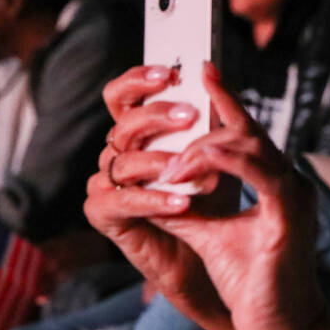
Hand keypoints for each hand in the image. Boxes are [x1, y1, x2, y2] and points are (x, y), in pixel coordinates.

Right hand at [84, 65, 243, 329]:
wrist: (218, 262)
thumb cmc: (220, 204)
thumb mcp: (223, 157)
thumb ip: (215, 122)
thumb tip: (220, 77)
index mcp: (145, 133)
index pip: (127, 94)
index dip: (141, 78)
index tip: (170, 68)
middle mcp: (121, 153)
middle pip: (123, 121)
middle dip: (156, 113)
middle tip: (189, 114)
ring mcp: (110, 183)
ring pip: (122, 159)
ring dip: (161, 160)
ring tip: (193, 167)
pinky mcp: (107, 217)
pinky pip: (121, 201)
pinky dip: (154, 199)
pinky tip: (184, 201)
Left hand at [147, 66, 329, 329]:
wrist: (283, 328)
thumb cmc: (254, 285)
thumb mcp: (211, 237)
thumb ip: (186, 208)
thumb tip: (151, 185)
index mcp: (277, 185)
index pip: (249, 132)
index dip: (227, 98)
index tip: (204, 69)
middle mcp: (291, 183)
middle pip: (247, 132)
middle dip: (204, 131)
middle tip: (168, 156)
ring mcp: (294, 197)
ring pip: (251, 145)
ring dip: (206, 149)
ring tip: (175, 165)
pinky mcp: (289, 217)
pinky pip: (261, 174)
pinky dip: (227, 163)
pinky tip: (200, 162)